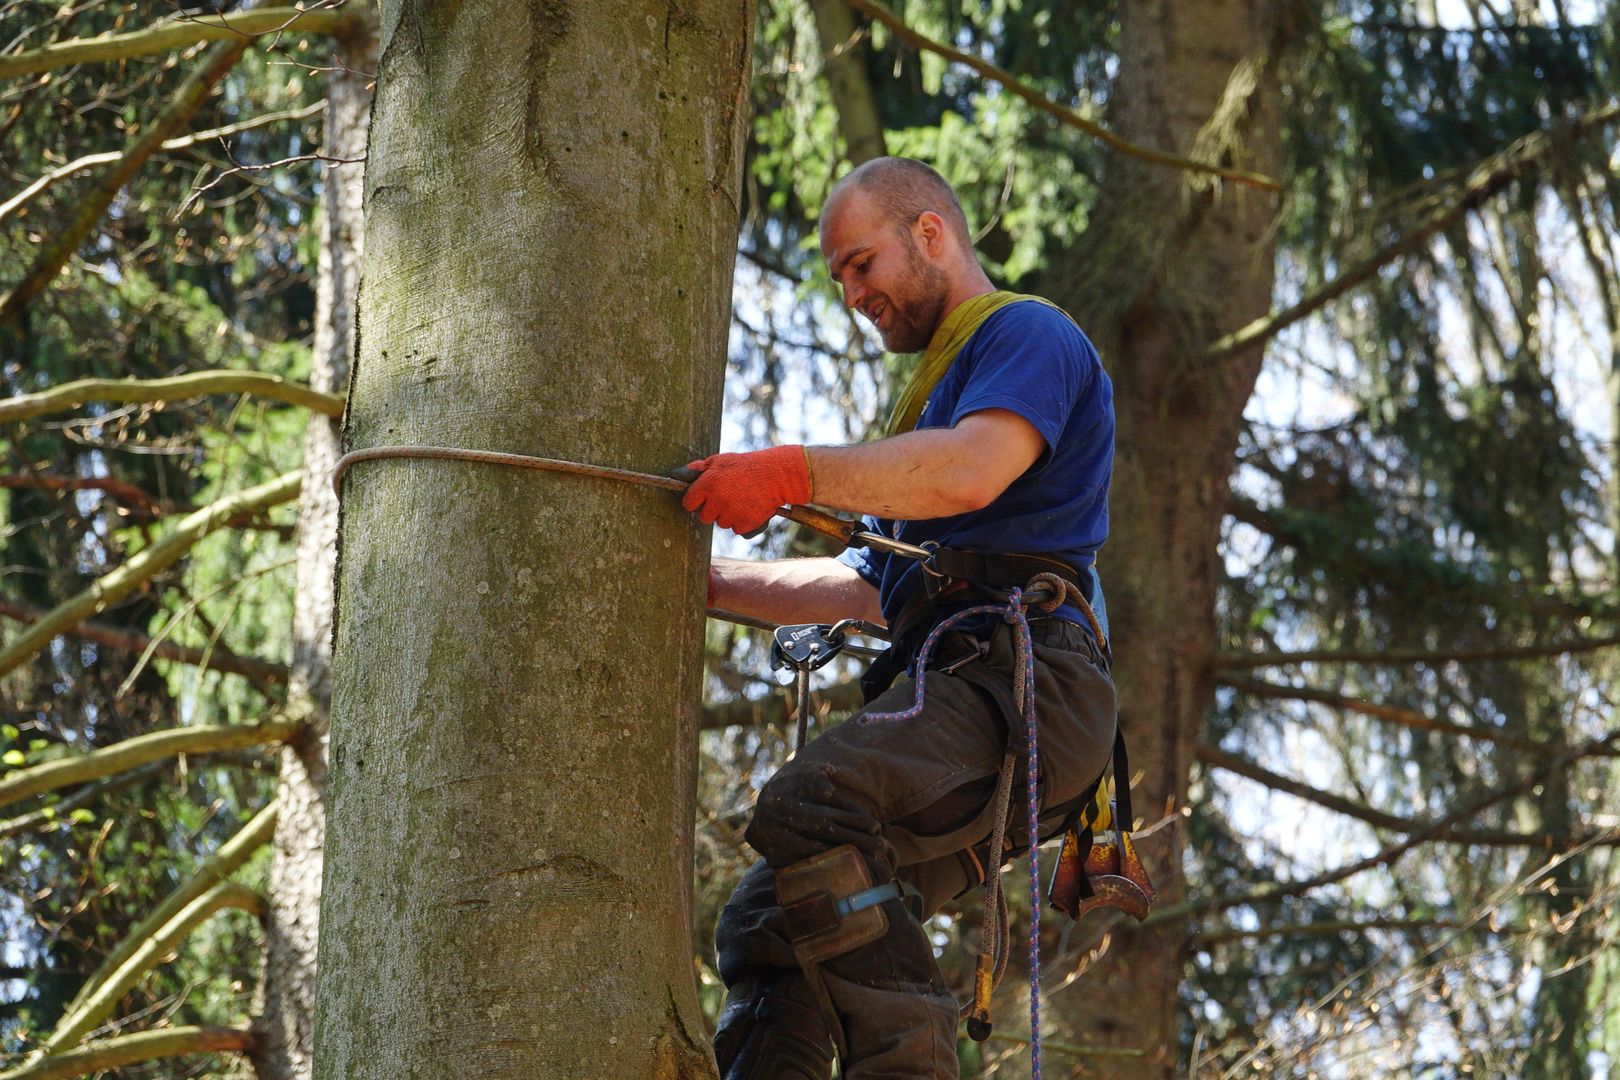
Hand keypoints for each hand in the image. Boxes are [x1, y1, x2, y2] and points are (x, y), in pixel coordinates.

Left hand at [682, 445, 811, 533]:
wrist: (776, 475)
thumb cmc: (747, 466)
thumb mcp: (721, 460)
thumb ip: (700, 468)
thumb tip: (680, 473)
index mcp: (708, 484)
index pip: (688, 503)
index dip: (695, 501)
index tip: (701, 499)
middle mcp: (717, 500)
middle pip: (703, 517)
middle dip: (711, 510)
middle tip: (724, 499)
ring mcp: (731, 514)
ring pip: (721, 523)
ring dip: (728, 516)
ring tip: (741, 500)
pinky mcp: (745, 524)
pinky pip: (736, 529)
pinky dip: (742, 522)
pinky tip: (749, 508)